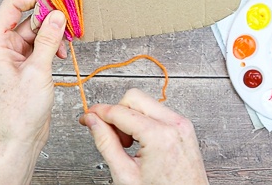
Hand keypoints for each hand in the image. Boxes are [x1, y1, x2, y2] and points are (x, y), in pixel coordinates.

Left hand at [0, 0, 66, 184]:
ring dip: (53, 37)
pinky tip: (63, 57)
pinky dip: (52, 49)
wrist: (16, 141)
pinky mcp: (25, 70)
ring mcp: (14, 60)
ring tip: (66, 49)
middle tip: (68, 27)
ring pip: (36, 35)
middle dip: (49, 21)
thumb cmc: (18, 112)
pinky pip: (39, 50)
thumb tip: (58, 15)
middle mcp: (3, 49)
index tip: (54, 2)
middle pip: (27, 20)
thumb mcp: (38, 71)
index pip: (11, 7)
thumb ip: (49, 40)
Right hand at [80, 88, 208, 184]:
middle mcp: (173, 124)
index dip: (98, 112)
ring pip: (145, 102)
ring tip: (128, 144)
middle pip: (133, 98)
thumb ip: (106, 143)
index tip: (87, 116)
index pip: (119, 111)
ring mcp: (181, 124)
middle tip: (111, 135)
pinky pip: (157, 112)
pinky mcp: (184, 127)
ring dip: (130, 118)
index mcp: (159, 135)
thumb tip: (92, 121)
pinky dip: (143, 121)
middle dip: (117, 113)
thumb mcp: (125, 174)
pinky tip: (140, 141)